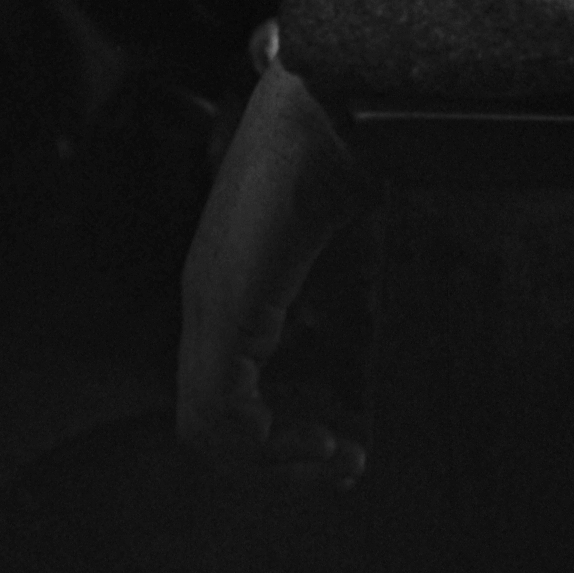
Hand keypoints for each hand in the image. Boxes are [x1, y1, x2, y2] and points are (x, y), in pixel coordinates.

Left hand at [176, 44, 369, 483]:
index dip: (273, 439)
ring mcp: (209, 301)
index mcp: (229, 285)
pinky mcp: (228, 304)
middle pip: (206, 422)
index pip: (221, 392)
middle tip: (334, 470)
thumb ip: (346, 326)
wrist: (338, 102)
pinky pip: (218, 408)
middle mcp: (205, 298)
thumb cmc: (347, 165)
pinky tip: (322, 434)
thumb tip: (369, 393)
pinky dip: (265, 442)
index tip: (336, 451)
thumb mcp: (349, 266)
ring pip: (206, 427)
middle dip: (273, 463)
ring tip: (332, 458)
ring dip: (271, 461)